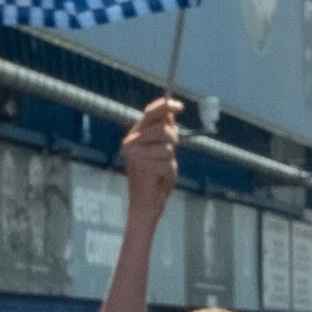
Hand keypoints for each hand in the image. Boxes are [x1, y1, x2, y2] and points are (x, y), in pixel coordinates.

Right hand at [119, 95, 179, 217]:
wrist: (145, 204)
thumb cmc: (155, 177)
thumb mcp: (161, 150)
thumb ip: (163, 132)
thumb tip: (170, 112)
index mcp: (134, 135)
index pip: (150, 113)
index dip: (166, 106)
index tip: (180, 107)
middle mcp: (130, 142)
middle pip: (162, 129)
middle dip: (172, 140)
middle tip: (170, 152)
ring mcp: (134, 155)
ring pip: (167, 148)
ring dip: (170, 160)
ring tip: (161, 169)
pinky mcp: (142, 168)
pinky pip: (168, 164)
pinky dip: (169, 172)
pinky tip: (159, 178)